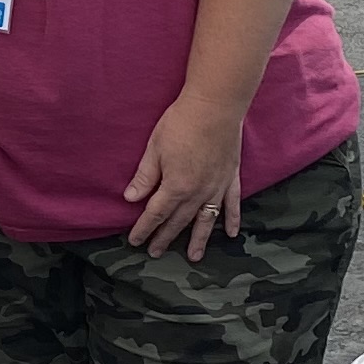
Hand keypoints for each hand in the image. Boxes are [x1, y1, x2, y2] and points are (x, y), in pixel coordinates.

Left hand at [121, 90, 244, 259]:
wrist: (215, 106)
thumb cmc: (181, 123)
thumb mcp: (155, 148)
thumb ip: (145, 176)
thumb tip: (131, 198)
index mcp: (176, 186)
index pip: (156, 214)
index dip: (144, 228)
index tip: (135, 241)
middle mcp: (198, 193)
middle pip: (179, 221)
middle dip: (165, 237)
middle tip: (155, 252)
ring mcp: (217, 187)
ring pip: (207, 220)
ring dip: (199, 239)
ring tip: (193, 256)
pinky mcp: (231, 177)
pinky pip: (232, 204)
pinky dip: (232, 220)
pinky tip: (232, 234)